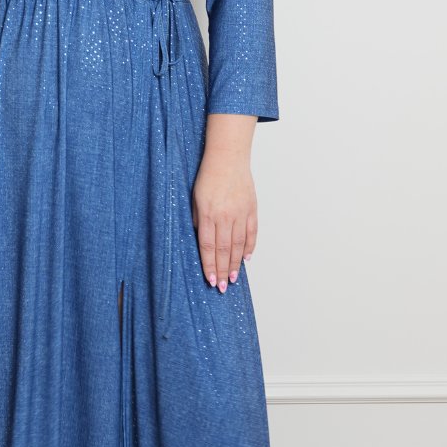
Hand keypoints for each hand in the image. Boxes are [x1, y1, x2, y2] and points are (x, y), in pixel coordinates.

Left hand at [191, 153, 257, 291]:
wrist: (228, 157)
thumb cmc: (208, 176)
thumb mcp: (194, 198)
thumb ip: (198, 220)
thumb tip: (200, 240)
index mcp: (208, 214)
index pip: (208, 247)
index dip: (209, 266)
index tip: (211, 280)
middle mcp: (225, 216)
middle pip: (223, 250)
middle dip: (222, 271)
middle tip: (223, 288)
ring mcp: (240, 213)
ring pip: (238, 245)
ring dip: (235, 264)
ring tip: (233, 279)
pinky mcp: (251, 209)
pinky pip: (251, 232)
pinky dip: (249, 247)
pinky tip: (246, 259)